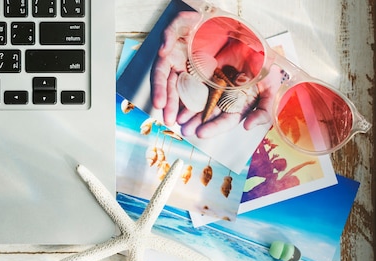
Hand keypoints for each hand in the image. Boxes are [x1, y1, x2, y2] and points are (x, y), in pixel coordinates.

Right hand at [150, 11, 199, 126]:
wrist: (219, 21)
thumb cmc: (198, 19)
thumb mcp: (182, 20)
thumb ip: (170, 32)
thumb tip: (162, 50)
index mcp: (168, 58)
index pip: (160, 76)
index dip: (158, 90)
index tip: (158, 104)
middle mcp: (177, 70)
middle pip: (171, 90)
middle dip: (169, 106)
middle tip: (169, 120)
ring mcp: (191, 76)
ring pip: (184, 95)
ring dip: (182, 111)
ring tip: (182, 124)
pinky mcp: (205, 80)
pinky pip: (202, 94)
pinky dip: (199, 105)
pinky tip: (199, 116)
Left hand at [178, 44, 280, 137]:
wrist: (256, 41)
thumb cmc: (267, 66)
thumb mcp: (271, 88)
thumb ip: (263, 110)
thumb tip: (247, 127)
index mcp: (240, 106)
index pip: (226, 121)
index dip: (214, 128)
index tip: (201, 133)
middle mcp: (226, 100)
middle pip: (210, 115)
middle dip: (197, 124)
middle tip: (185, 130)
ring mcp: (215, 89)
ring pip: (200, 103)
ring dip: (189, 113)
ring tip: (178, 120)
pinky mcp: (206, 77)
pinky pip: (195, 87)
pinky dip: (187, 95)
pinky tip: (178, 102)